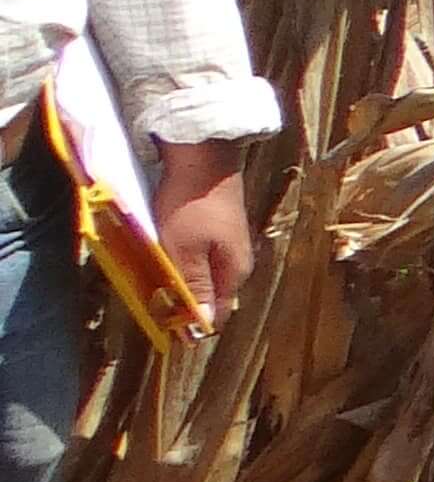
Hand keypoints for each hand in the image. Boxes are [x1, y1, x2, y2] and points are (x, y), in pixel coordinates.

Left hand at [155, 141, 256, 324]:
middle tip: (149, 296)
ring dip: (178, 277)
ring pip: (201, 271)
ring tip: (151, 274)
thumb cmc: (192, 205)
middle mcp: (236, 259)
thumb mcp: (186, 250)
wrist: (201, 156)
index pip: (216, 312)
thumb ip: (195, 287)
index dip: (189, 322)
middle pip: (208, 292)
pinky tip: (162, 250)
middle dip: (180, 299)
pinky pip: (198, 253)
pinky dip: (179, 257)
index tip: (161, 324)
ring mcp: (228, 240)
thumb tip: (204, 325)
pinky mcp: (217, 225)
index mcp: (234, 270)